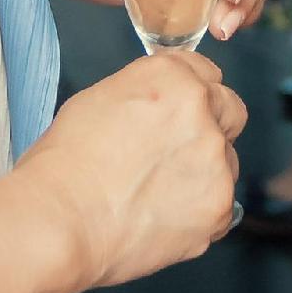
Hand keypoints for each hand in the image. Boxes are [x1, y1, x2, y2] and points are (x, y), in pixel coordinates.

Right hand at [15, 49, 246, 290]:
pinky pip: (221, 207)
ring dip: (205, 173)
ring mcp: (216, 160)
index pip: (206, 71)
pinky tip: (161, 220)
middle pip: (230, 110)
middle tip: (178, 153)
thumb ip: (147, 96)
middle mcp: (201, 110)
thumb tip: (160, 110)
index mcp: (170, 77)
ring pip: (227, 162)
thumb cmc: (64, 165)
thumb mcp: (100, 100)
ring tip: (157, 196)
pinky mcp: (219, 208)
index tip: (182, 113)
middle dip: (213, 125)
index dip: (191, 94)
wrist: (60, 221)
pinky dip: (198, 214)